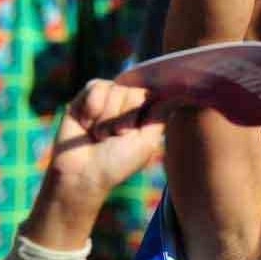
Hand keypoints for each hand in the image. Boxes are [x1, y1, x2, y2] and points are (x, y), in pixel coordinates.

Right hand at [44, 80, 168, 216]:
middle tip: (113, 137)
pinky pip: (96, 86)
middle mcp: (131, 102)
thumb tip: (180, 91)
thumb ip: (160, 115)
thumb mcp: (145, 142)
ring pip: (115, 89)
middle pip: (133, 91)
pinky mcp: (89, 94)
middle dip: (121, 118)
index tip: (127, 134)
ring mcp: (111, 96)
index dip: (138, 115)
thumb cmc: (117, 163)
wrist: (81, 173)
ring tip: (99, 134)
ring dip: (104, 118)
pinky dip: (91, 108)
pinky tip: (86, 124)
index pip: (153, 96)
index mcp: (148, 113)